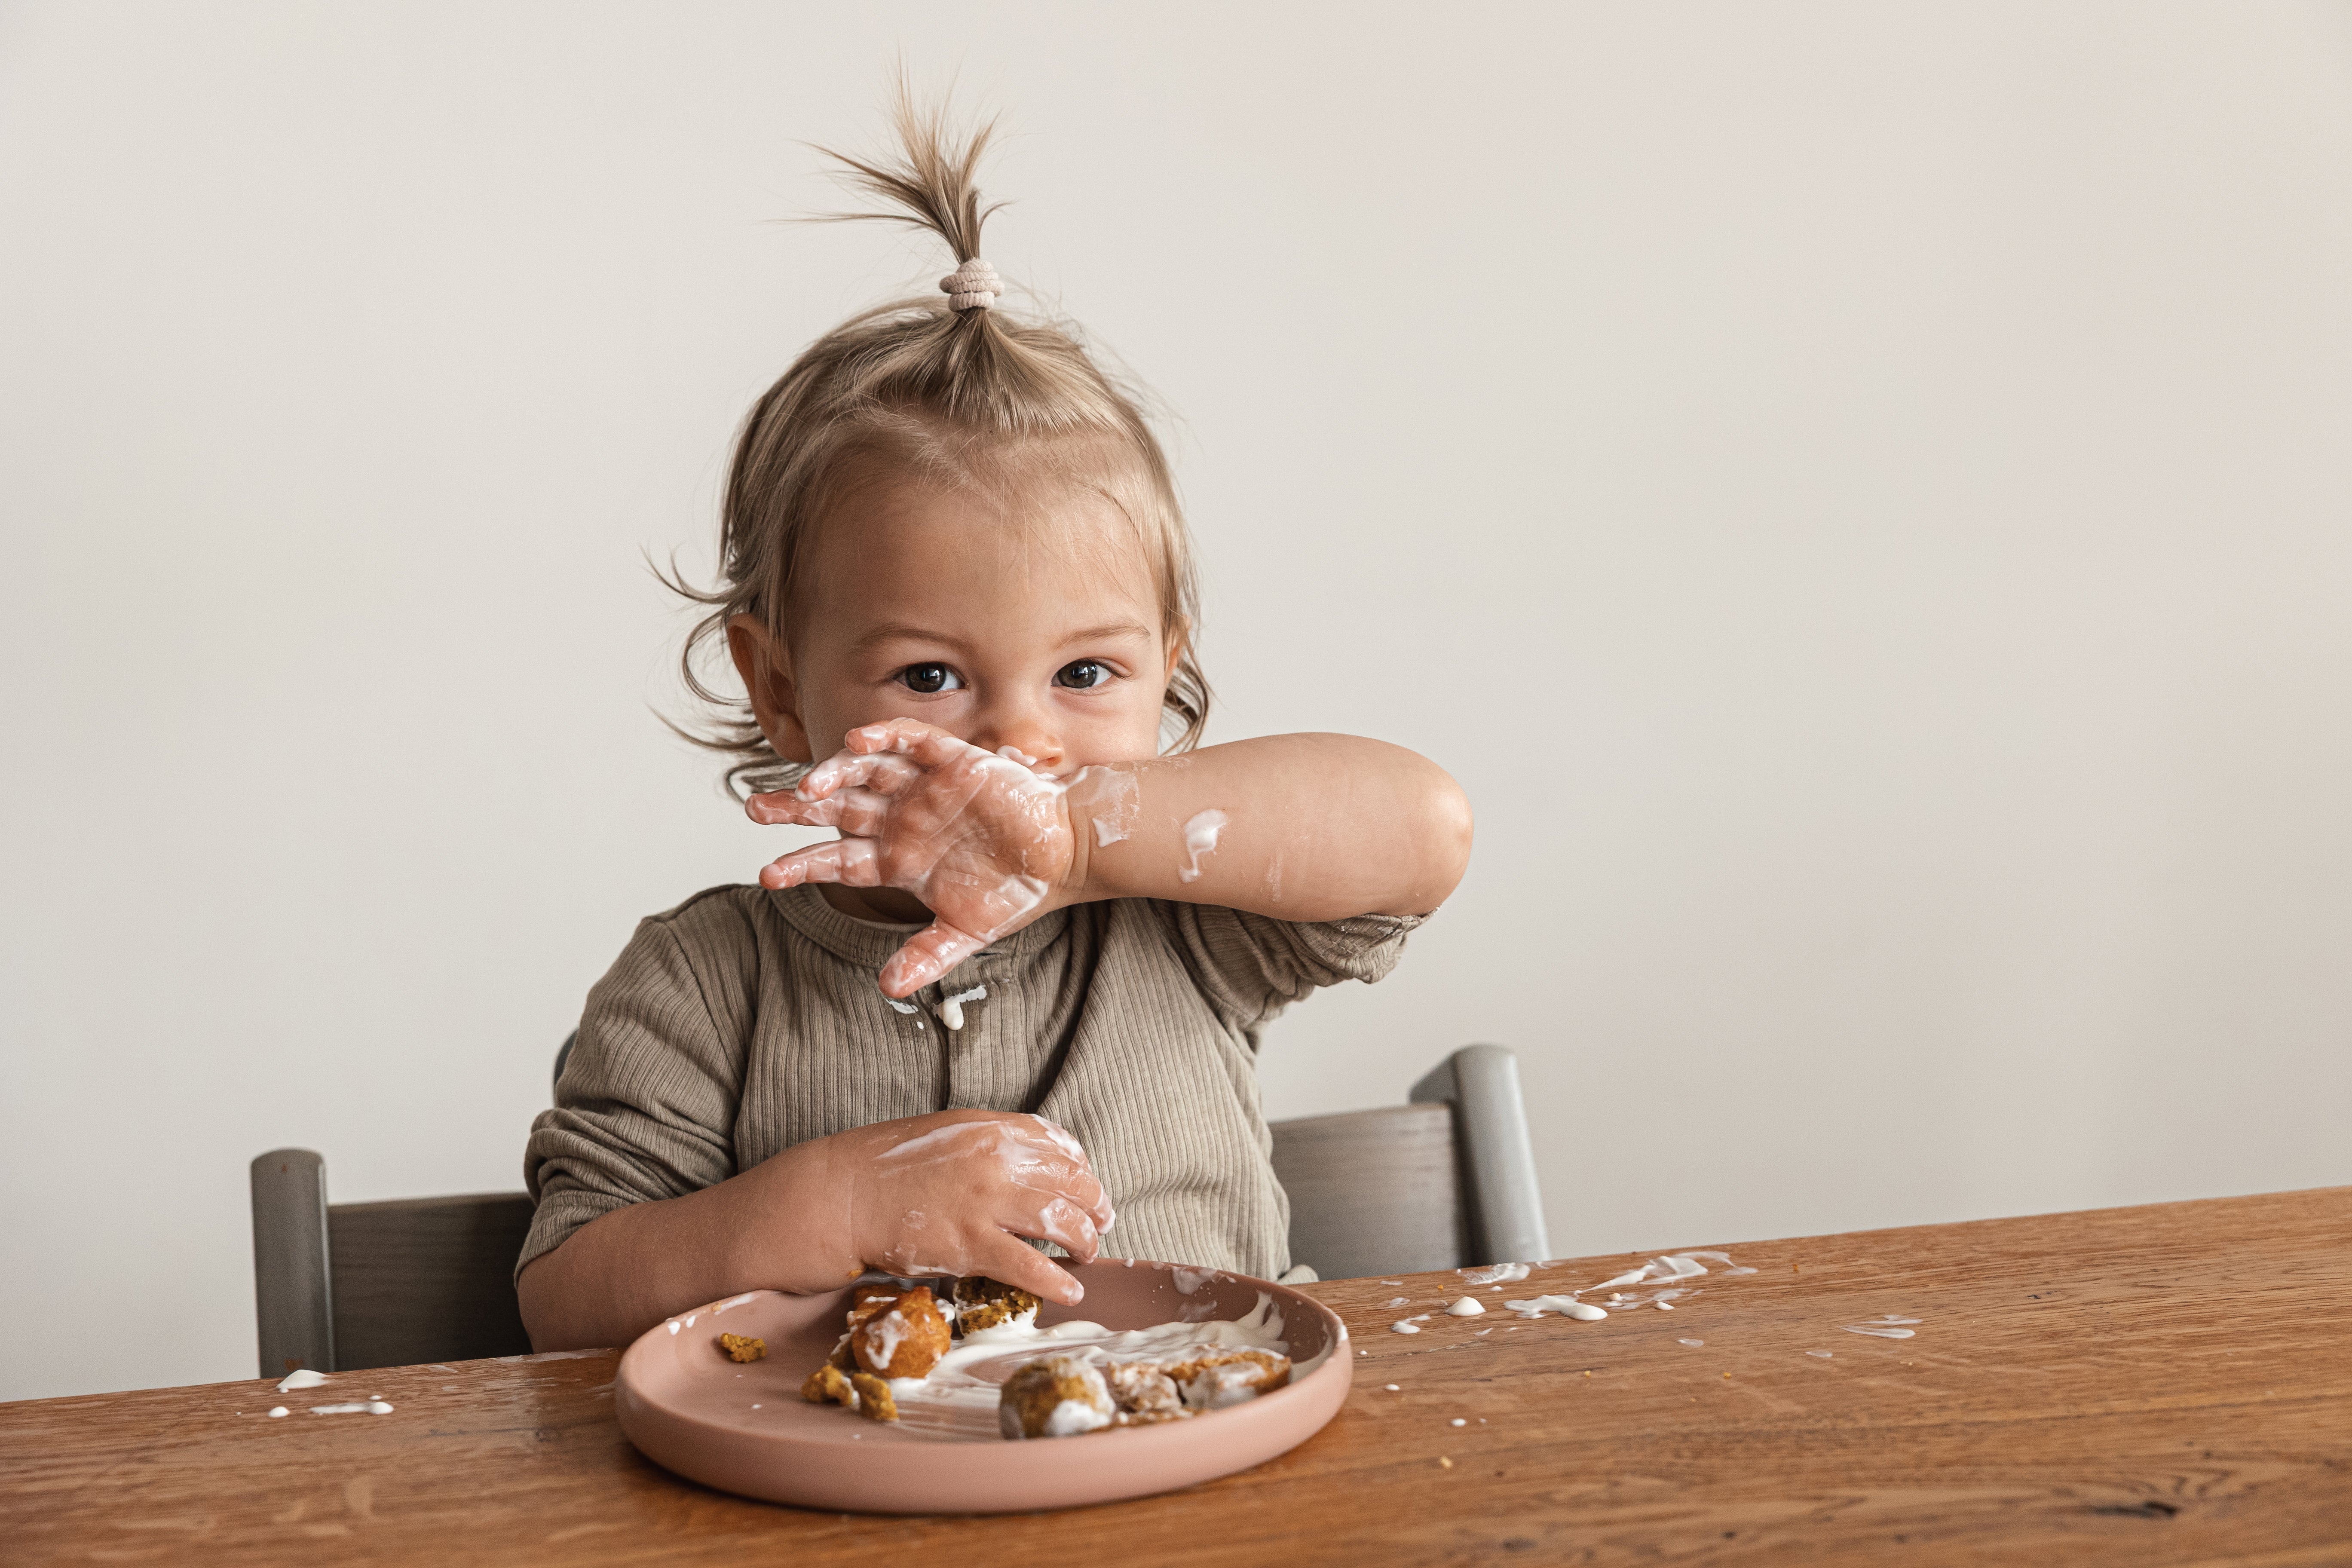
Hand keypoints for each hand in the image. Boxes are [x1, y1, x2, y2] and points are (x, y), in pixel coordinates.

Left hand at [747, 719, 1075, 994]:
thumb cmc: (1017, 891)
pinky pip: (910, 740)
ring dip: (833, 773)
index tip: (769, 876)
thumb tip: (888, 988)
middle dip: (796, 808)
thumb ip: (926, 957)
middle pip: (836, 809)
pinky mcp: (953, 760)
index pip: (837, 859)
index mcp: (898, 859)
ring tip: (808, 787)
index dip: (802, 865)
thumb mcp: (967, 932)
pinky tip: (858, 741)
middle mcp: (903, 819)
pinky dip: (884, 736)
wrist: (1066, 858)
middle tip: (755, 810)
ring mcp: (925, 788)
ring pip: (864, 771)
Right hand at [790, 1111, 1113, 1305]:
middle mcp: (997, 1160)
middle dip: (1095, 1206)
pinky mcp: (971, 1245)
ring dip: (1085, 1241)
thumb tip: (1033, 1161)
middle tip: (1101, 1223)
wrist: (844, 1194)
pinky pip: (1032, 1266)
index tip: (1086, 1184)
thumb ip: (992, 1141)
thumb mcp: (947, 1132)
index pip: (1059, 1144)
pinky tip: (1071, 1290)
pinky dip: (1058, 1282)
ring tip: (1088, 1253)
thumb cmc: (889, 1164)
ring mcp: (986, 1203)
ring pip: (1062, 1222)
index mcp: (991, 1128)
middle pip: (1072, 1183)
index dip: (1081, 1167)